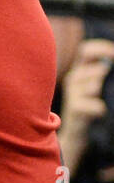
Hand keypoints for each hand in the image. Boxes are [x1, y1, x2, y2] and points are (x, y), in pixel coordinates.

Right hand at [59, 38, 113, 168]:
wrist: (78, 133)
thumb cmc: (91, 107)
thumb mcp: (96, 87)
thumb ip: (102, 73)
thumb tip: (110, 66)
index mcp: (81, 70)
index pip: (87, 50)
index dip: (102, 49)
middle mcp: (74, 78)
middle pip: (91, 68)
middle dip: (102, 72)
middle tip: (105, 80)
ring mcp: (73, 93)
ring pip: (93, 85)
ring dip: (100, 90)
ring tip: (99, 97)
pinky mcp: (75, 108)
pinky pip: (94, 104)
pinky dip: (99, 108)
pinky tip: (100, 111)